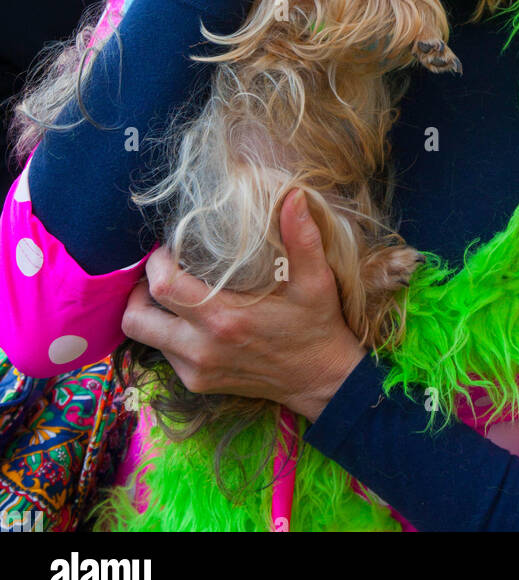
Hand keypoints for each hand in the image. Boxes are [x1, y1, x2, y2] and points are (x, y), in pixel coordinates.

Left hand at [121, 189, 365, 422]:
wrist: (321, 381)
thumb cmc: (317, 326)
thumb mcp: (316, 281)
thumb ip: (302, 238)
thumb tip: (294, 195)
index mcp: (225, 318)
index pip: (163, 286)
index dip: (157, 261)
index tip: (171, 247)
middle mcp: (201, 348)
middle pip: (136, 319)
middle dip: (137, 290)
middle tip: (158, 269)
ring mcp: (196, 370)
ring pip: (145, 338)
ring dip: (150, 311)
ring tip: (170, 290)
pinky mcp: (197, 384)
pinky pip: (163, 354)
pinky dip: (166, 332)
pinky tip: (189, 317)